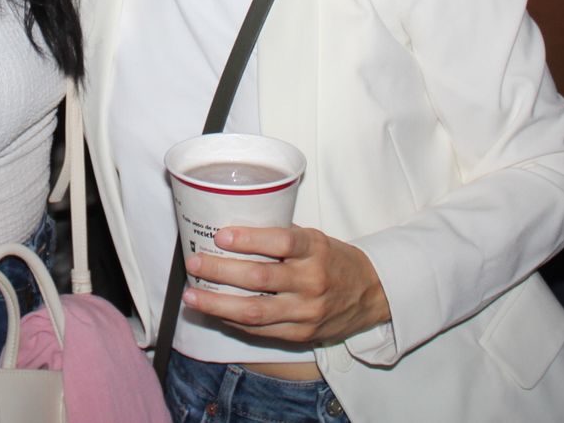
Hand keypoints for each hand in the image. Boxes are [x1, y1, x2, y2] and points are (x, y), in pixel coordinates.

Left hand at [181, 225, 389, 344]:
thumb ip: (281, 237)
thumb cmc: (333, 260)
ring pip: (255, 310)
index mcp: (315, 250)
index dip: (249, 239)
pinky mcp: (300, 334)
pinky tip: (214, 312)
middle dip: (221, 270)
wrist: (371, 294)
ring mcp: (306, 312)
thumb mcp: (315, 239)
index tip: (220, 235)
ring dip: (217, 303)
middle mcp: (311, 281)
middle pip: (260, 278)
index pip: (281, 242)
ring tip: (192, 295)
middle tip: (194, 262)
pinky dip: (233, 321)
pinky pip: (260, 330)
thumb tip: (234, 228)